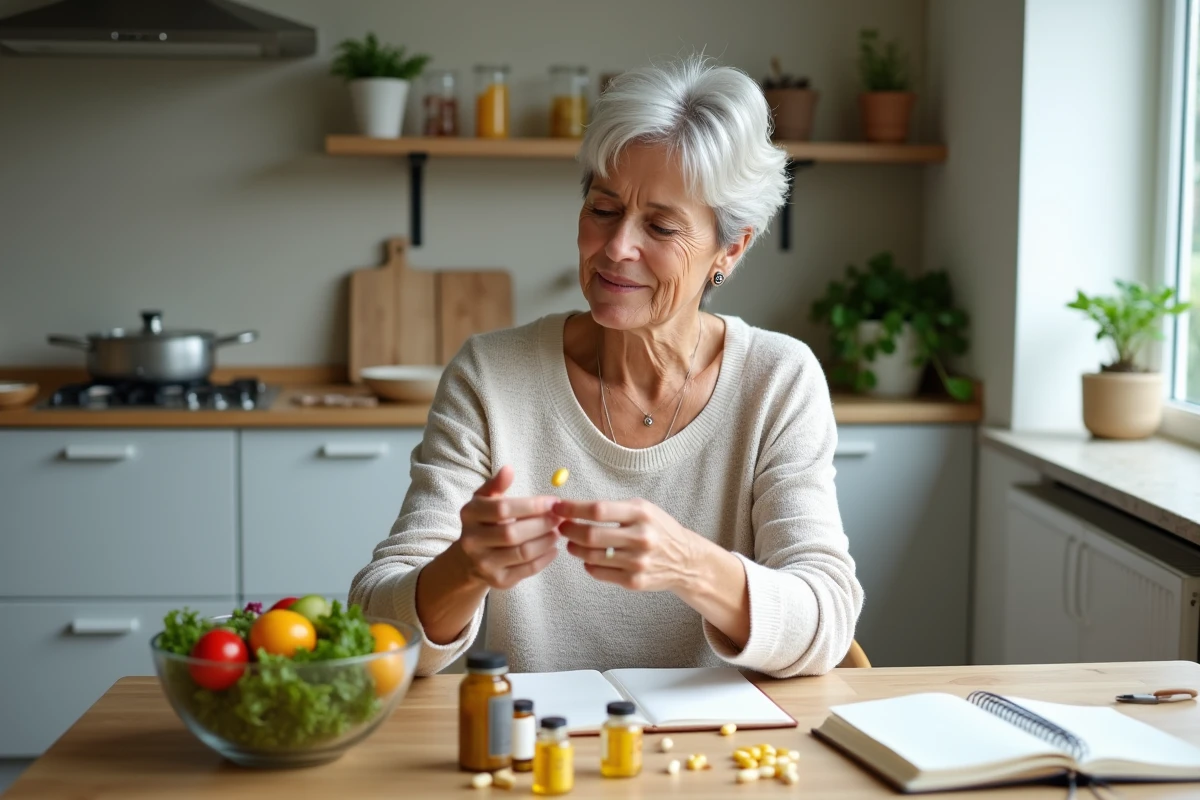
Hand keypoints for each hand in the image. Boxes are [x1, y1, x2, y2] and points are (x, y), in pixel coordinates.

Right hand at [455, 466, 561, 589]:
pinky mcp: (497, 581)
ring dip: (546, 541)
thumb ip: (496, 485)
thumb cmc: (483, 522)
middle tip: (560, 518)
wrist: (468, 560)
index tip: (553, 502)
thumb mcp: (484, 500)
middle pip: (512, 533)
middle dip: (542, 524)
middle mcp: (471, 541)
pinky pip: (526, 570)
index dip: (532, 505)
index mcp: (469, 515)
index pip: (503, 510)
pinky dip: (544, 559)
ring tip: (558, 532)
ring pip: (522, 553)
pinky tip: (553, 549)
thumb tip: (509, 469)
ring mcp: (483, 563)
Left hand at [554, 498, 704, 591]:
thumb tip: (572, 508)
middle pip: (591, 535)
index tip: (558, 507)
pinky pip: (598, 572)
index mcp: (641, 513)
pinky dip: (587, 565)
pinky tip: (589, 558)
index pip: (598, 509)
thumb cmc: (657, 529)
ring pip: (591, 555)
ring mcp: (638, 562)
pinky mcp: (634, 581)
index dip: (573, 509)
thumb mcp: (642, 509)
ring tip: (572, 543)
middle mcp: (641, 537)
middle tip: (562, 527)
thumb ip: (612, 508)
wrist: (685, 559)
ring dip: (574, 548)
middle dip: (569, 530)